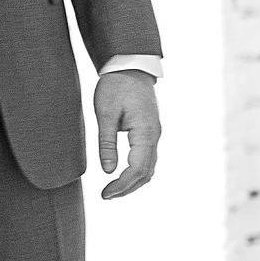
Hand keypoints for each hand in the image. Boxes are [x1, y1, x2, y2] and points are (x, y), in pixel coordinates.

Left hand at [93, 69, 160, 200]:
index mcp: (145, 132)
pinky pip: (148, 157)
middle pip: (146, 173)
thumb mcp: (105, 114)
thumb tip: (108, 171)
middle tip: (106, 196)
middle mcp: (154, 135)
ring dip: (133, 182)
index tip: (104, 194)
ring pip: (149, 167)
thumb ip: (107, 143)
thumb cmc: (116, 85)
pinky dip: (137, 171)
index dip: (121, 186)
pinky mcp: (150, 129)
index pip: (136, 170)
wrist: (130, 65)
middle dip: (127, 188)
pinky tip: (122, 174)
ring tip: (112, 189)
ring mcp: (154, 132)